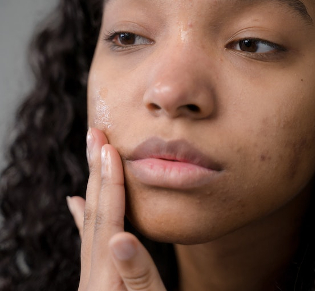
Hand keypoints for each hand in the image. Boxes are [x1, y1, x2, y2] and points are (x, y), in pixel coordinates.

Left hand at [66, 128, 166, 290]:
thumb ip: (136, 276)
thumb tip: (119, 239)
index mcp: (109, 276)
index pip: (109, 218)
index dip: (110, 183)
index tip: (108, 149)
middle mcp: (95, 272)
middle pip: (95, 212)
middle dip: (96, 171)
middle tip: (95, 136)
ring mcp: (94, 274)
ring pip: (92, 220)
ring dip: (93, 185)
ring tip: (92, 158)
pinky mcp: (100, 277)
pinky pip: (90, 237)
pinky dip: (86, 215)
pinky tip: (79, 202)